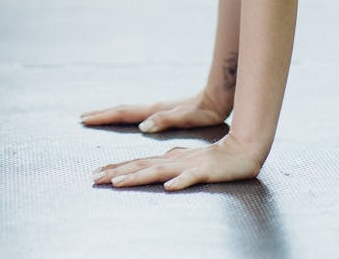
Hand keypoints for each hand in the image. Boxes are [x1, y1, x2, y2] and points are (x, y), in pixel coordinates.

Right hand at [81, 90, 229, 133]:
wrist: (216, 97)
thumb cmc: (203, 110)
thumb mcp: (186, 117)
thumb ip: (165, 120)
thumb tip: (143, 126)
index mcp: (154, 111)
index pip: (124, 113)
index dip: (105, 117)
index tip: (86, 118)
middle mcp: (152, 109)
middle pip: (122, 110)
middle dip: (103, 114)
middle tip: (84, 117)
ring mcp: (157, 110)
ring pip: (129, 112)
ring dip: (112, 115)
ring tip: (98, 117)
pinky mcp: (163, 113)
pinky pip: (138, 115)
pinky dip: (126, 117)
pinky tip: (127, 121)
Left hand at [93, 133, 261, 191]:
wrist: (243, 151)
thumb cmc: (215, 159)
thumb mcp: (188, 161)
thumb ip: (172, 161)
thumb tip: (159, 169)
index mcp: (169, 158)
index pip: (138, 162)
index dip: (116, 168)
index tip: (95, 174)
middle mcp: (173, 160)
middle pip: (141, 165)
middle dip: (116, 172)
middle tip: (94, 178)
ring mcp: (188, 164)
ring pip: (159, 171)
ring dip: (138, 176)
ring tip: (119, 182)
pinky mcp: (205, 170)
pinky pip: (190, 178)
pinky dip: (179, 182)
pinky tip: (168, 188)